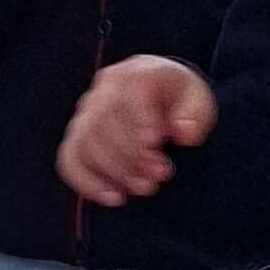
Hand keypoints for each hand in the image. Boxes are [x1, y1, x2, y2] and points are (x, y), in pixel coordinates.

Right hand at [58, 57, 217, 206]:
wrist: (160, 99)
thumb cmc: (179, 101)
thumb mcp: (198, 101)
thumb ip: (194, 116)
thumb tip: (185, 133)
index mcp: (138, 72)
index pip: (132, 90)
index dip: (139, 116)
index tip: (153, 142)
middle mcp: (106, 88)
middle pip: (106, 121)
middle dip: (133, 154)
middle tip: (161, 174)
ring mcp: (87, 111)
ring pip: (88, 143)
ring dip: (116, 171)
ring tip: (146, 186)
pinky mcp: (78, 135)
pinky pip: (70, 159)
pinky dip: (87, 182)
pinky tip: (112, 197)